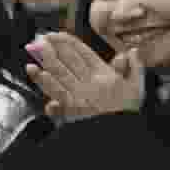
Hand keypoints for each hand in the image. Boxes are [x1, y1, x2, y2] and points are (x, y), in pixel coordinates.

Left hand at [26, 32, 144, 122]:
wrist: (119, 134)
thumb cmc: (125, 112)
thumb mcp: (136, 87)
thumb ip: (134, 67)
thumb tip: (131, 52)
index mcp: (105, 75)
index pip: (84, 52)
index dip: (68, 41)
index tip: (56, 35)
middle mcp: (91, 82)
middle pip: (68, 59)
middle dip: (53, 46)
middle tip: (41, 38)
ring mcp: (79, 94)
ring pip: (59, 72)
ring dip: (45, 59)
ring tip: (33, 49)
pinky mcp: (71, 107)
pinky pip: (55, 90)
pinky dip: (44, 80)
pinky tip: (36, 72)